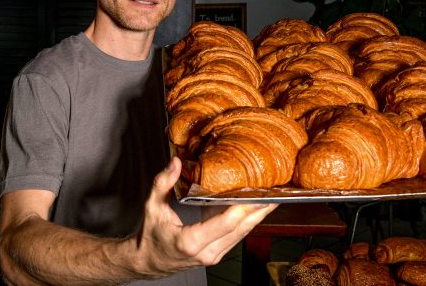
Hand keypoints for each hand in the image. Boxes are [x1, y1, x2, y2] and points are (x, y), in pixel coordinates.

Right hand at [132, 157, 276, 276]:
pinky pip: (237, 236)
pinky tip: (257, 207)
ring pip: (243, 234)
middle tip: (277, 191)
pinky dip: (248, 220)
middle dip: (260, 209)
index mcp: (190, 241)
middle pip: (241, 229)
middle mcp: (207, 252)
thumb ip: (163, 183)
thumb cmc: (150, 235)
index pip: (226, 223)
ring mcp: (214, 255)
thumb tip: (175, 162)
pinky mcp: (217, 254)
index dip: (244, 207)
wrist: (148, 262)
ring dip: (258, 215)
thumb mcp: (152, 207)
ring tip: (273, 196)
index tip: (257, 191)